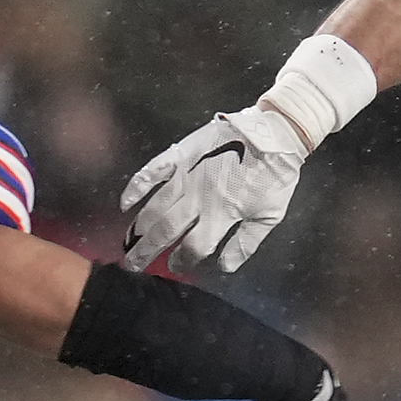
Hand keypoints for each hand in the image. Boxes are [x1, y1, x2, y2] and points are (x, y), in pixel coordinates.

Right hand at [121, 104, 308, 273]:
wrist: (274, 133)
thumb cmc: (275, 177)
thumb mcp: (269, 215)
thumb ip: (245, 243)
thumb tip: (224, 266)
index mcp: (221, 215)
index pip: (193, 247)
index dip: (182, 261)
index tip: (175, 267)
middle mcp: (199, 198)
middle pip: (166, 231)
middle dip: (147, 251)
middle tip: (135, 265)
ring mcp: (187, 175)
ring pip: (156, 206)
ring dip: (139, 227)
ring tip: (128, 242)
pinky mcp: (182, 154)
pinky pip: (153, 170)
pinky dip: (136, 186)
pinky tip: (125, 203)